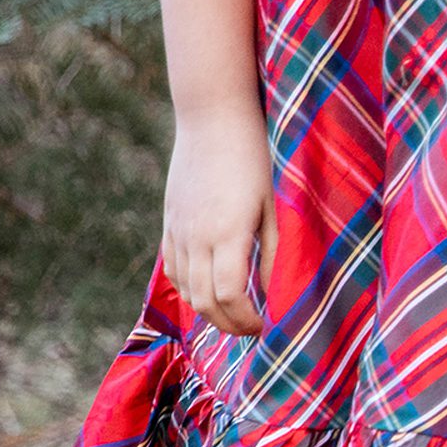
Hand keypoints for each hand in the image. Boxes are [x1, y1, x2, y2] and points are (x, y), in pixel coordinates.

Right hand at [161, 112, 275, 337]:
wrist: (212, 117)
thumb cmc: (255, 156)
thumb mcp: (274, 204)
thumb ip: (275, 251)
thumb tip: (277, 294)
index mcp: (227, 233)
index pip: (229, 296)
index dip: (247, 320)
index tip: (267, 326)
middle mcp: (197, 236)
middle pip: (204, 301)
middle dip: (229, 324)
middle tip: (252, 329)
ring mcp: (178, 229)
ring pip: (184, 289)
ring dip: (208, 310)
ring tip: (234, 314)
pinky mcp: (170, 221)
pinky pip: (172, 267)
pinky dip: (188, 288)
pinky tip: (208, 289)